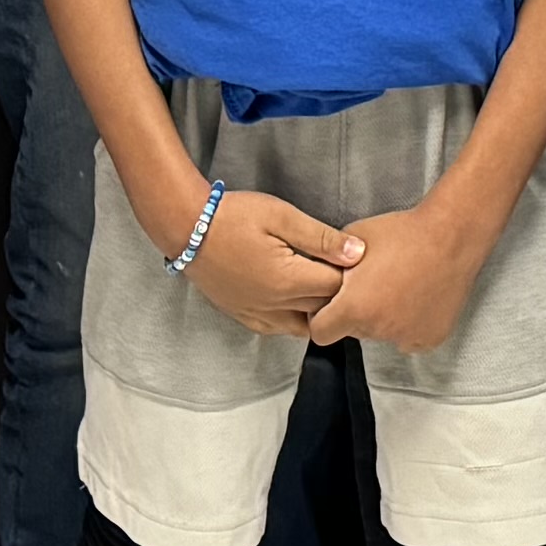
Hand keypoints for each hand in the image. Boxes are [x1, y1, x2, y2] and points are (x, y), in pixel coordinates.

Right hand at [175, 185, 363, 338]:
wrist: (187, 227)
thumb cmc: (234, 216)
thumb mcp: (282, 216)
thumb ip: (321, 238)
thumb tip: (358, 253)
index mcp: (288, 281)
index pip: (337, 289)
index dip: (349, 273)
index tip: (350, 256)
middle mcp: (274, 306)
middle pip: (324, 310)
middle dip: (337, 293)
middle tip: (339, 269)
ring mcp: (257, 314)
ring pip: (303, 326)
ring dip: (317, 309)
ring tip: (317, 283)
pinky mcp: (243, 315)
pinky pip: (278, 329)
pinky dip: (293, 319)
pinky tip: (295, 299)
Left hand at [317, 192, 496, 354]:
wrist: (451, 235)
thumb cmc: (401, 233)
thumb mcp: (352, 241)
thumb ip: (330, 266)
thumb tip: (316, 277)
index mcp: (353, 309)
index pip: (321, 332)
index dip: (323, 317)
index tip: (333, 303)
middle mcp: (377, 329)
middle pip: (354, 331)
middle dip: (357, 313)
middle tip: (374, 286)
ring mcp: (406, 337)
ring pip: (382, 334)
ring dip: (384, 318)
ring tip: (399, 286)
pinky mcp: (430, 338)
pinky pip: (409, 338)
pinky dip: (409, 323)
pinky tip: (417, 298)